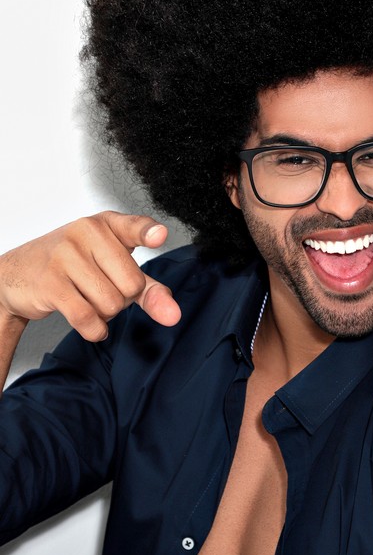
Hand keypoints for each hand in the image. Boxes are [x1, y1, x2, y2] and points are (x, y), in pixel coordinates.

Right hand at [0, 211, 181, 343]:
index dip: (148, 233)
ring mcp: (66, 255)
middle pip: (131, 285)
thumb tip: (173, 315)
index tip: (160, 236)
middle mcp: (87, 232)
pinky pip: (87, 318)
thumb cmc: (75, 266)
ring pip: (110, 304)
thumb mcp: (114, 269)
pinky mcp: (51, 282)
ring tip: (89, 299)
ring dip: (105, 314)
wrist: (18, 273)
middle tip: (102, 289)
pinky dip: (94, 330)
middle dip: (123, 299)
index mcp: (107, 224)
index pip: (134, 227)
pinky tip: (90, 324)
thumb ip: (148, 290)